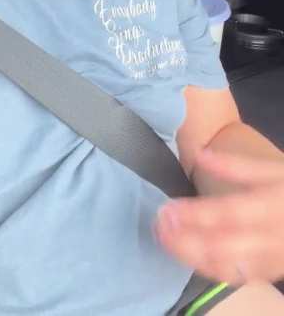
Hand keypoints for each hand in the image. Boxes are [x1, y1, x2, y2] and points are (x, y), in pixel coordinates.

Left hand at [152, 148, 283, 284]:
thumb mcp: (274, 169)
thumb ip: (236, 165)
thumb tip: (200, 154)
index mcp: (270, 205)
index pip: (226, 213)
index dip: (193, 215)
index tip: (166, 208)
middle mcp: (271, 237)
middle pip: (222, 245)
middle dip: (185, 238)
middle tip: (158, 226)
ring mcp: (272, 259)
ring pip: (227, 266)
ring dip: (192, 256)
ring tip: (167, 241)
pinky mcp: (272, 271)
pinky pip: (238, 277)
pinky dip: (211, 269)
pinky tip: (191, 257)